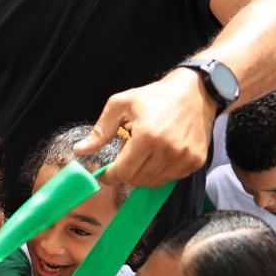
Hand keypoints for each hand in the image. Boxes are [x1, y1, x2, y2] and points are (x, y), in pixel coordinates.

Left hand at [76, 68, 214, 186]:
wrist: (194, 92)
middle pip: (136, 179)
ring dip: (143, 172)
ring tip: (145, 151)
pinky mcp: (195, 162)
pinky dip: (160, 172)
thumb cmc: (154, 97)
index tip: (104, 174)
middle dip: (126, 171)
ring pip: (152, 183)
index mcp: (147, 136)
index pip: (122, 172)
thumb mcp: (121, 105)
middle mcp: (168, 150)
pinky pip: (170, 179)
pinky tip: (159, 154)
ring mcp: (184, 158)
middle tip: (128, 152)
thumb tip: (79, 151)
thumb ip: (100, 130)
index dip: (109, 176)